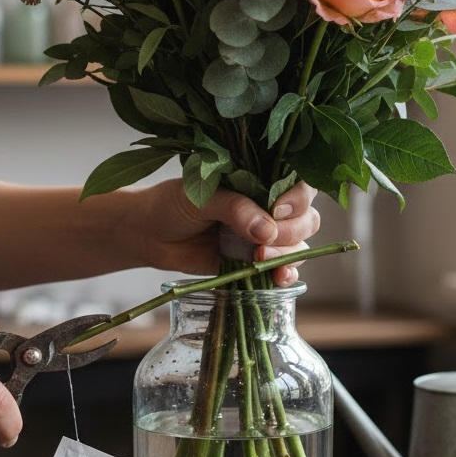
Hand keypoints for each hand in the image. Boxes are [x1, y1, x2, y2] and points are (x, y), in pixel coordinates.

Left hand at [133, 179, 319, 284]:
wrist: (149, 234)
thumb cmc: (172, 204)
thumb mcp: (202, 198)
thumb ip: (235, 209)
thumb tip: (268, 231)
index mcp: (260, 179)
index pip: (299, 182)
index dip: (298, 196)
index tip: (277, 208)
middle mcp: (269, 206)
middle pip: (306, 216)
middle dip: (292, 230)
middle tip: (264, 240)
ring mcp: (264, 235)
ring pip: (299, 243)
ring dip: (288, 254)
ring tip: (261, 258)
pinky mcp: (255, 261)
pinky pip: (283, 269)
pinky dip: (287, 274)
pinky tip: (280, 277)